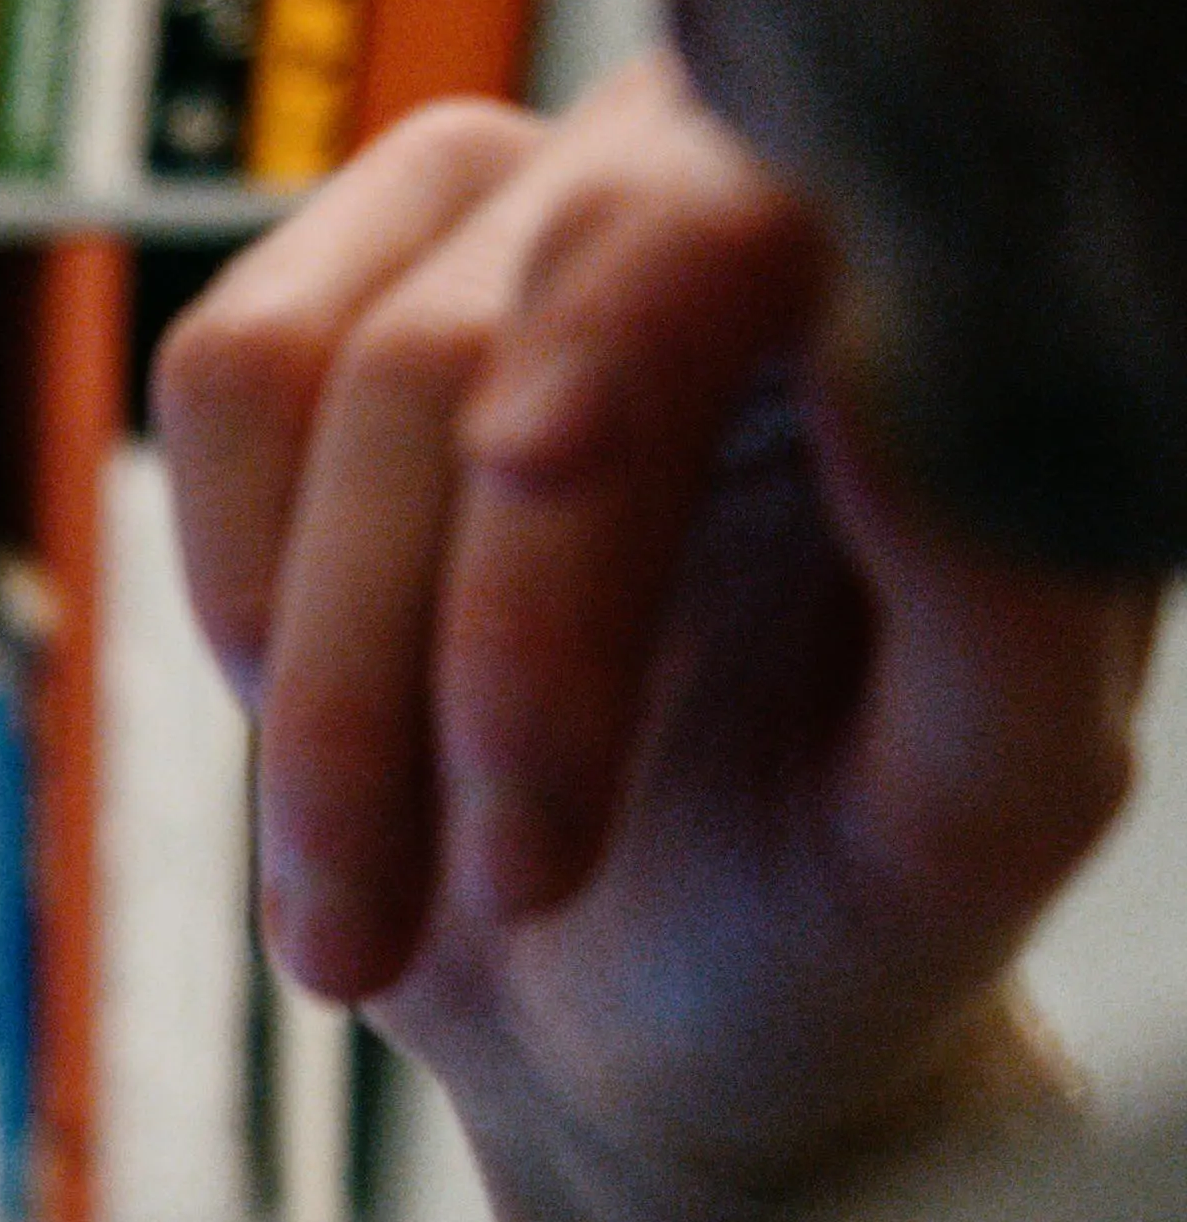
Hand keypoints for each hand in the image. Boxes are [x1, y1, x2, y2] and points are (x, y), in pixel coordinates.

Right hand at [158, 60, 1153, 1221]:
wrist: (647, 1018)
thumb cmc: (841, 915)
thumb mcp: (983, 807)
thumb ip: (1003, 587)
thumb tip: (881, 356)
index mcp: (929, 290)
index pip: (740, 209)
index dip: (614, 319)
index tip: (531, 466)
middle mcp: (732, 203)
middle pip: (477, 335)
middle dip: (432, 648)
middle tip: (505, 895)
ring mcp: (526, 226)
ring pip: (311, 373)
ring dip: (322, 689)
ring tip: (381, 906)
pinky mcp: (357, 295)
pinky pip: (219, 383)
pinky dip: (241, 605)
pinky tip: (344, 740)